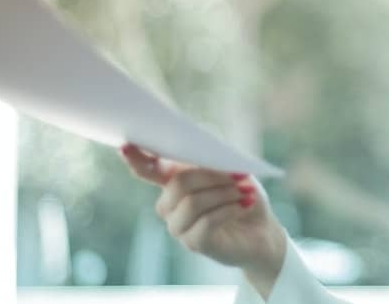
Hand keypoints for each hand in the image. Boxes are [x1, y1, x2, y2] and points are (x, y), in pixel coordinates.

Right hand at [119, 144, 286, 296]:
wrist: (262, 230)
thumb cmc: (243, 196)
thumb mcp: (234, 170)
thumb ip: (214, 158)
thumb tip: (202, 145)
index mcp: (175, 181)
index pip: (148, 169)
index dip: (136, 159)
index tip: (126, 146)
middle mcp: (170, 205)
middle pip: (177, 184)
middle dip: (211, 176)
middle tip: (240, 175)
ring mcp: (179, 226)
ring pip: (192, 203)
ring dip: (223, 193)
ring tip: (244, 191)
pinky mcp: (194, 243)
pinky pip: (206, 222)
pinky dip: (228, 209)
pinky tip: (242, 205)